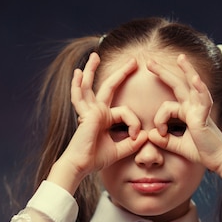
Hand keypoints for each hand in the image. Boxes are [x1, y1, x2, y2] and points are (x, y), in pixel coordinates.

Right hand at [48, 53, 147, 192]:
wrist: (81, 165)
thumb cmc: (95, 159)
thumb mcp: (119, 150)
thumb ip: (131, 143)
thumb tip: (145, 135)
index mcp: (104, 118)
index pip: (124, 111)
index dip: (134, 122)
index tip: (136, 136)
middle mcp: (96, 111)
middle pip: (108, 87)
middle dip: (121, 73)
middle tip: (134, 60)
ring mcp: (89, 111)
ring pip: (90, 86)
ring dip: (92, 70)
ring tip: (95, 56)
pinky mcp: (85, 113)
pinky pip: (80, 96)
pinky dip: (77, 85)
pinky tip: (77, 73)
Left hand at [147, 54, 221, 172]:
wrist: (218, 161)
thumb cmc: (202, 152)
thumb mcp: (178, 146)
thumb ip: (164, 140)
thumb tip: (149, 134)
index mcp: (187, 112)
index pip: (168, 104)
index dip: (159, 118)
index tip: (160, 133)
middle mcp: (194, 107)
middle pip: (178, 85)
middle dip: (163, 72)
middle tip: (149, 61)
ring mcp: (200, 109)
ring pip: (191, 86)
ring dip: (187, 70)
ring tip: (180, 57)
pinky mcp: (204, 117)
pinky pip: (203, 100)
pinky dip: (200, 89)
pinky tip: (195, 79)